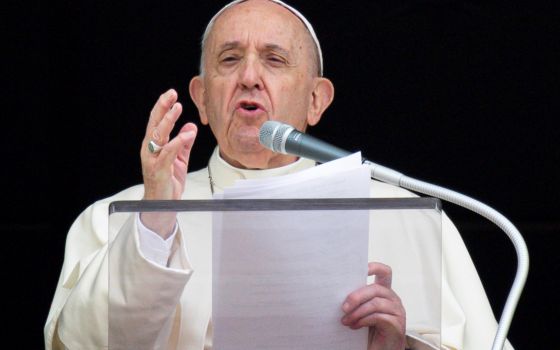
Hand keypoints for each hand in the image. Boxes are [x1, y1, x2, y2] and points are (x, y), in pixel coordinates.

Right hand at [140, 89, 196, 237]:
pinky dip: (178, 142)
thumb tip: (191, 126)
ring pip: (159, 135)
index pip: (157, 122)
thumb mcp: (180, 159)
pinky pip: (169, 152)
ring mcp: (153, 159)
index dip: (163, 107)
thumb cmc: (168, 182)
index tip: (172, 94)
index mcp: (154, 145)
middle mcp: (150, 149)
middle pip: (155, 124)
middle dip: (162, 107)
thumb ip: (185, 143)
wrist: (162, 205)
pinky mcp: (160, 169)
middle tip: (171, 94)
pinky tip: (187, 133)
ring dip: (168, 120)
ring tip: (178, 107)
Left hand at [341, 262, 405, 349]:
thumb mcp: (361, 311)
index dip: (374, 267)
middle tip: (343, 307)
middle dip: (357, 296)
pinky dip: (363, 321)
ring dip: (357, 312)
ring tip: (345, 321)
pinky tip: (354, 326)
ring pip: (376, 303)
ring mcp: (397, 312)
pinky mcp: (397, 325)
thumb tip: (338, 289)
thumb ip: (358, 299)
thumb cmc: (369, 331)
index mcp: (385, 292)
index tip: (361, 269)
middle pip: (376, 288)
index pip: (384, 272)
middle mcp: (393, 299)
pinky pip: (378, 317)